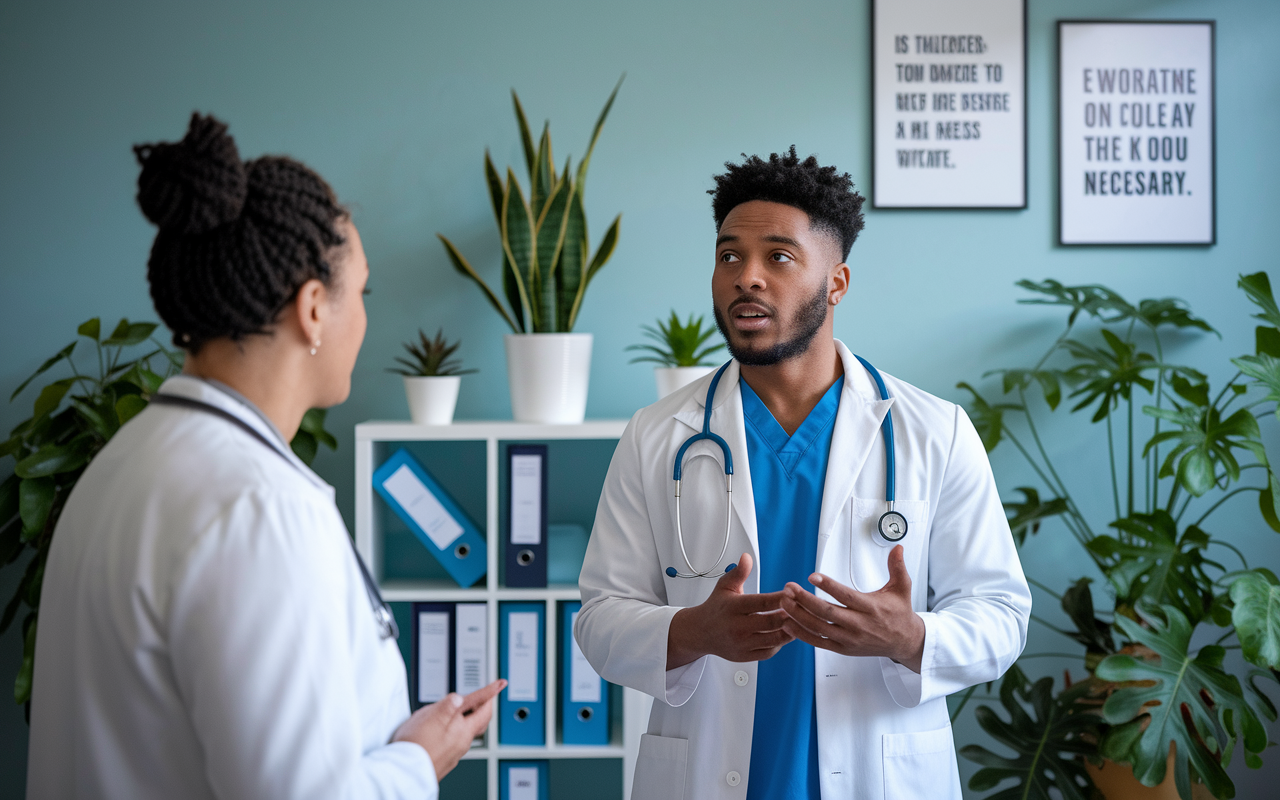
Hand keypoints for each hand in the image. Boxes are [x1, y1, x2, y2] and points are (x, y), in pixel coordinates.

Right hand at [393, 679, 505, 778]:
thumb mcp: (431, 716)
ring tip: (460, 710)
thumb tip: (460, 698)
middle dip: (482, 707)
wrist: (403, 772)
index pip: (483, 707)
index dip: (491, 692)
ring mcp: (454, 752)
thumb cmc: (416, 745)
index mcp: (463, 730)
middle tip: (483, 696)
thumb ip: (448, 706)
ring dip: (466, 719)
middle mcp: (462, 743)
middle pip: (479, 721)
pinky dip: (453, 731)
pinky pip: (454, 742)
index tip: (501, 684)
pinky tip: (443, 731)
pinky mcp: (444, 759)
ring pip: (466, 732)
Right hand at [666, 552, 792, 669]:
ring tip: (797, 621)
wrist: (700, 632)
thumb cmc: (716, 608)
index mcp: (733, 607)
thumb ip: (739, 572)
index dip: (781, 598)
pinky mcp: (744, 656)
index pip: (763, 602)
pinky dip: (779, 643)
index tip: (794, 593)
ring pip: (773, 639)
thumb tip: (747, 558)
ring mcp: (741, 643)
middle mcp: (737, 627)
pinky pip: (768, 652)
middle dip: (790, 615)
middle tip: (801, 608)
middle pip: (771, 622)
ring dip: (789, 630)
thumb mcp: (725, 586)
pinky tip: (783, 634)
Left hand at [780, 545, 925, 672]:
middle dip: (805, 599)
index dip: (829, 586)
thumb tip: (898, 548)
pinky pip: (819, 643)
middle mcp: (859, 625)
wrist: (904, 642)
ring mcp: (849, 638)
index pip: (846, 596)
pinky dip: (802, 635)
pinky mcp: (843, 649)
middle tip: (789, 588)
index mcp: (871, 608)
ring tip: (784, 602)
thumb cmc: (899, 614)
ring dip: (799, 615)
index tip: (812, 576)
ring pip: (819, 627)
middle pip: (827, 612)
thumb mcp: (902, 588)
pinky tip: (789, 624)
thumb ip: (897, 567)